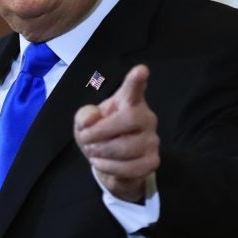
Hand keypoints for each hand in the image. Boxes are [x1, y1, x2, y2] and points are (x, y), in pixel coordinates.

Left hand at [73, 64, 159, 202]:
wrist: (109, 163)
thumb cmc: (99, 134)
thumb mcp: (85, 123)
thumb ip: (84, 116)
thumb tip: (90, 120)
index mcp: (129, 101)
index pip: (134, 89)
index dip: (137, 80)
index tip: (141, 70)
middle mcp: (145, 117)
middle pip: (128, 119)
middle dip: (100, 131)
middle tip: (85, 138)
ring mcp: (152, 139)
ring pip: (126, 147)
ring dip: (102, 152)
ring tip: (92, 151)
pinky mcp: (152, 161)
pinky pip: (130, 167)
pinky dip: (109, 167)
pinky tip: (100, 163)